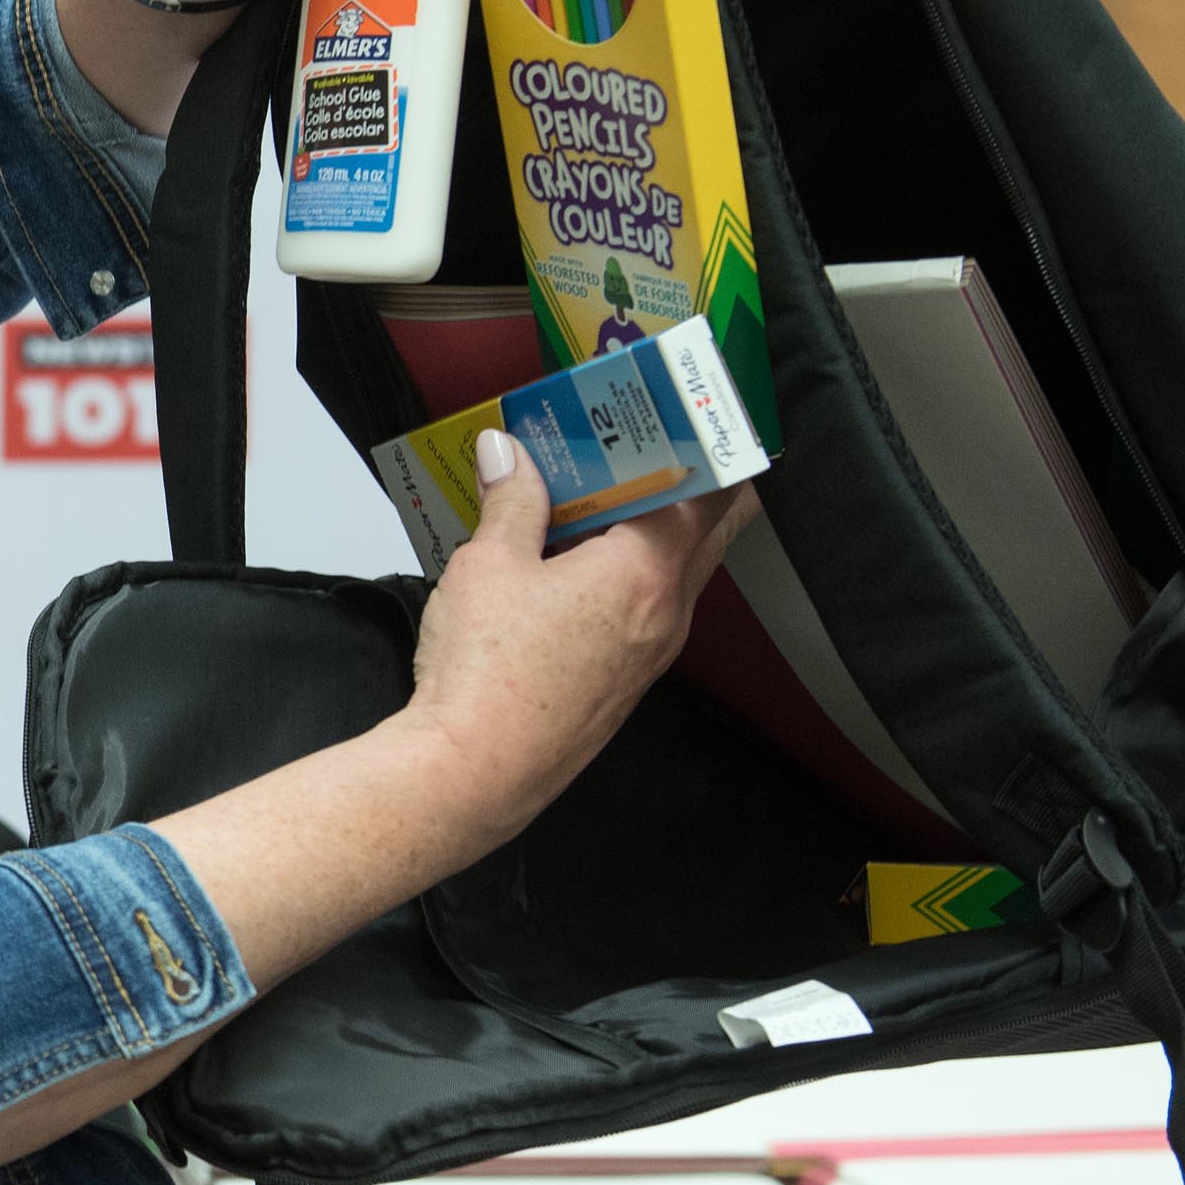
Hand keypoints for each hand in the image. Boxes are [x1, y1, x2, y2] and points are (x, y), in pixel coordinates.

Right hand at [402, 430, 758, 850]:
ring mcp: (651, 654)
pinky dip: (631, 574)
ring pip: (678, 573)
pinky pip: (648, 610)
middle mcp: (666, 612)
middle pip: (710, 531)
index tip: (685, 411)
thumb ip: (511, 501)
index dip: (702, 444)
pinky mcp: (626, 684)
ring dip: (654, 531)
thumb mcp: (488, 564)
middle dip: (692, 482)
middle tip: (652, 442)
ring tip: (599, 496)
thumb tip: (508, 452)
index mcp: (645, 570)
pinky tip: (573, 565)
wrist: (473, 773)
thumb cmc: (486, 668)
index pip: (706, 490)